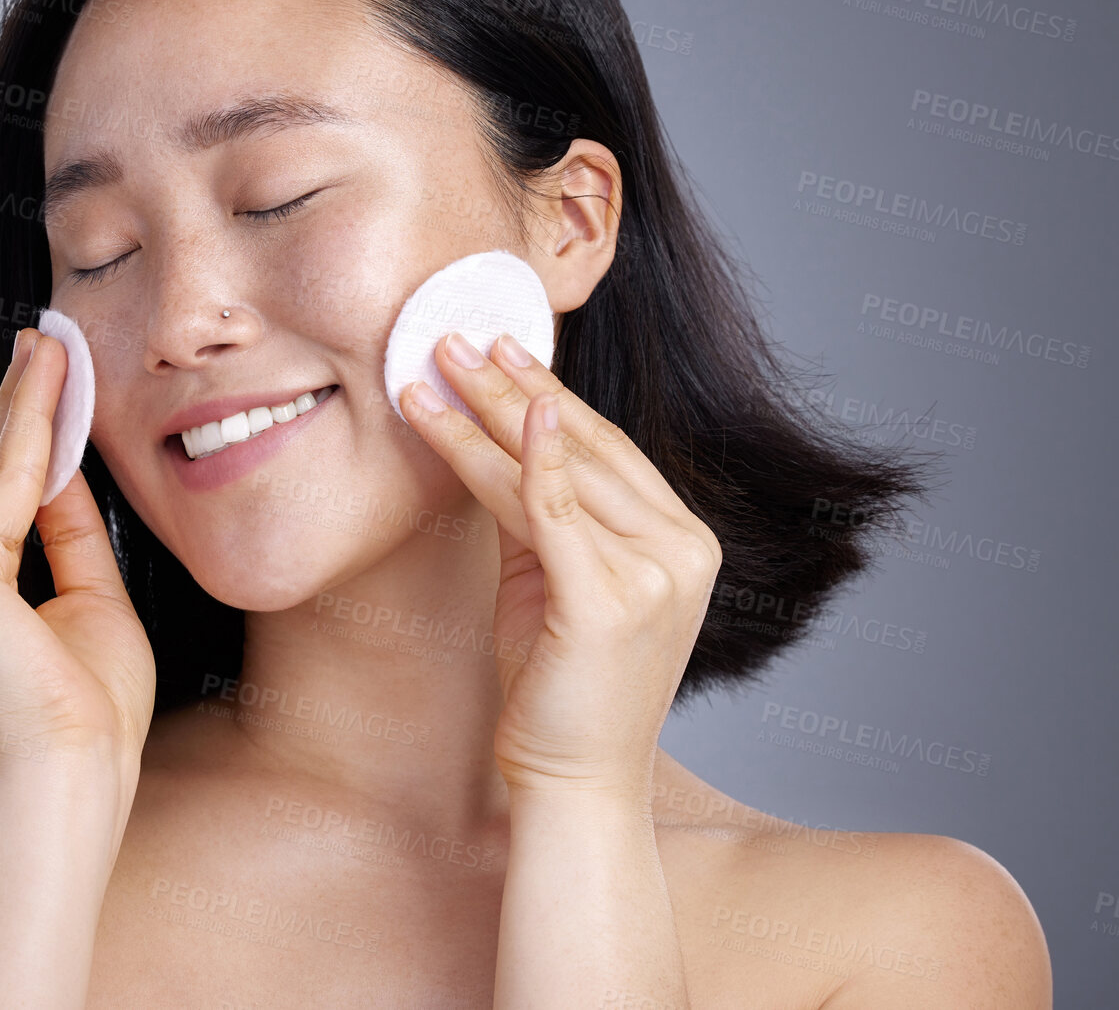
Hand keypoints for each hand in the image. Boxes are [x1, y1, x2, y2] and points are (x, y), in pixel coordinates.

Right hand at [0, 328, 154, 787]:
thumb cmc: (91, 709)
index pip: (24, 506)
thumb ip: (74, 537)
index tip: (63, 395)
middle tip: (43, 345)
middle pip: (2, 477)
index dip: (48, 447)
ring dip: (21, 405)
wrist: (74, 768)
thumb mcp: (96, 605)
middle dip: (27, 408)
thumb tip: (66, 473)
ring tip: (42, 343)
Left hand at [399, 331, 720, 808]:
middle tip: (455, 337)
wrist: (575, 782)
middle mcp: (682, 549)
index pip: (605, 449)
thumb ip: (544, 516)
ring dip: (487, 411)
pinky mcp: (609, 602)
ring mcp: (655, 575)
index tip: (500, 348)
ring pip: (554, 470)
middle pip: (580, 445)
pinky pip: (553, 511)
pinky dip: (520, 457)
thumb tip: (498, 442)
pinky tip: (484, 412)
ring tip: (435, 366)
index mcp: (682, 541)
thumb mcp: (555, 582)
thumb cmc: (559, 686)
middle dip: (509, 385)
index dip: (546, 392)